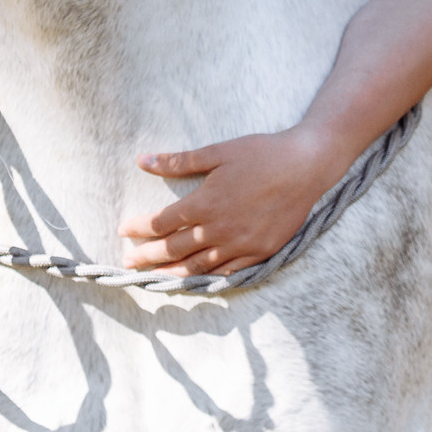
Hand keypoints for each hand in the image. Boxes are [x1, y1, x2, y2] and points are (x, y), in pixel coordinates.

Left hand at [119, 128, 345, 275]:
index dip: (139, 228)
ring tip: (153, 276)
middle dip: (147, 256)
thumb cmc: (262, 153)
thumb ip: (179, 161)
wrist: (307, 165)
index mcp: (206, 203)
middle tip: (128, 262)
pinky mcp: (260, 252)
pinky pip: (227, 272)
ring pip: (197, 267)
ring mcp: (240, 245)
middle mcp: (219, 229)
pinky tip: (195, 279)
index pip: (161, 222)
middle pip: (173, 249)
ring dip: (171, 272)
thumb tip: (143, 160)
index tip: (124, 229)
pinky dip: (207, 278)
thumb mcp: (218, 152)